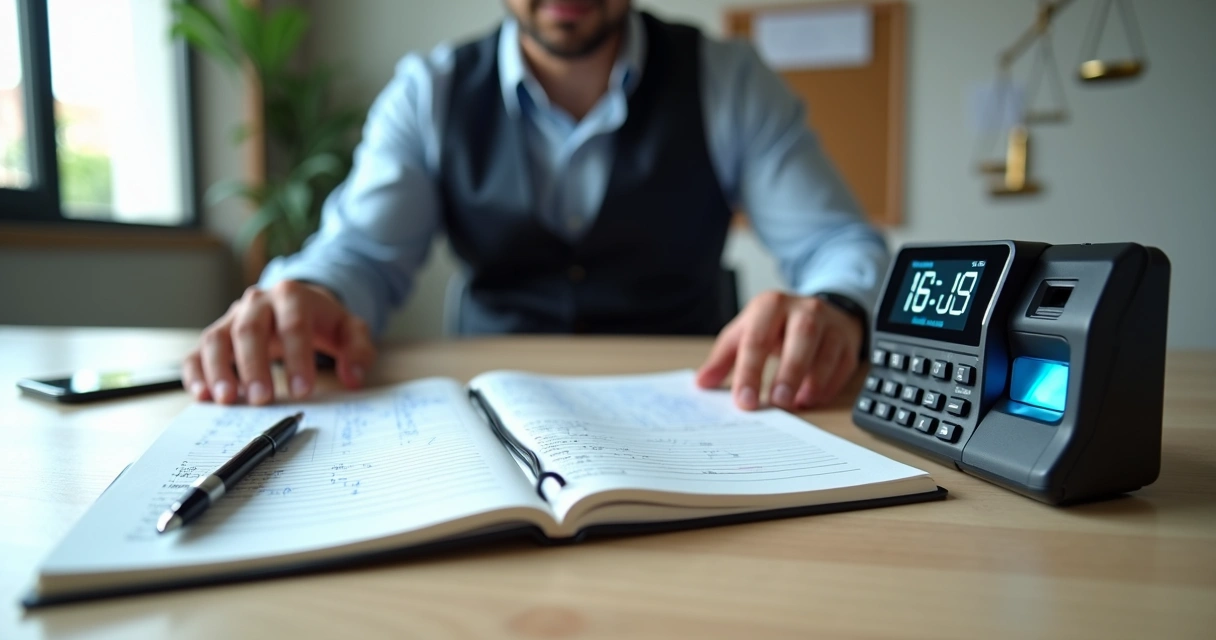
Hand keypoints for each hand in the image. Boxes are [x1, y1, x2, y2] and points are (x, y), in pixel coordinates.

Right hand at [183, 280, 375, 404]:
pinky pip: (197, 352)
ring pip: (216, 338)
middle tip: (262, 400)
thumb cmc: (323, 322)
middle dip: (254, 366)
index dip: (298, 358)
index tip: (302, 392)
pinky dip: (196, 373)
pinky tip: (203, 396)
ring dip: (219, 370)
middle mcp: (257, 302)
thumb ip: (359, 351)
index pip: (294, 324)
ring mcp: (232, 318)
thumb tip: (353, 377)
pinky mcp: (216, 335)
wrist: (297, 304)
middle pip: (249, 329)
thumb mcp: (350, 330)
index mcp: (293, 296)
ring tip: (227, 400)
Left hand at [696, 291, 862, 410]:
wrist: (816, 310)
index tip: (744, 401)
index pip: (758, 338)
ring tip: (796, 403)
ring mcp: (830, 323)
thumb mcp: (745, 333)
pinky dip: (829, 385)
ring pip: (827, 350)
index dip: (750, 372)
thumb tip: (702, 383)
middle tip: (777, 403)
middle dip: (788, 373)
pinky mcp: (848, 340)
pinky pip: (844, 364)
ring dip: (812, 381)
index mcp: (771, 305)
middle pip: (800, 337)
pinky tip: (813, 399)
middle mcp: (804, 309)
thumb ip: (723, 358)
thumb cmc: (775, 326)